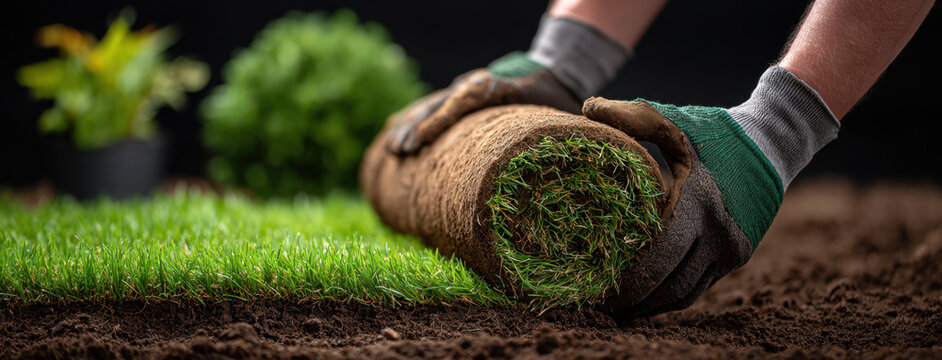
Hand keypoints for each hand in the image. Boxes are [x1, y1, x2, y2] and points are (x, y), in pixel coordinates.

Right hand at [384, 52, 580, 154]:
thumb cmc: (554, 97)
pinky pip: (429, 107)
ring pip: (429, 104)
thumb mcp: (557, 113)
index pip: (464, 100)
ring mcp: (464, 88)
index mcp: (498, 86)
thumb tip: (549, 163)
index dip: (440, 119)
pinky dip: (411, 121)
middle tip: (402, 151)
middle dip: (417, 126)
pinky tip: (394, 138)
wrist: (550, 70)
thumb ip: (551, 132)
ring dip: (410, 125)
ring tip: (394, 150)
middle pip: (439, 102)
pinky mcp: (459, 96)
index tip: (421, 138)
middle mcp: (475, 84)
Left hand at [582, 97, 781, 317]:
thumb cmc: (713, 131)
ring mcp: (730, 248)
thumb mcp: (673, 120)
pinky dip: (672, 298)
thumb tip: (586, 110)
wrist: (772, 142)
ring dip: (651, 307)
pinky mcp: (736, 255)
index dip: (626, 279)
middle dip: (632, 301)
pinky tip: (647, 301)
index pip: (657, 256)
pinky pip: (700, 286)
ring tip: (618, 312)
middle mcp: (718, 233)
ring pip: (685, 293)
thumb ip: (630, 116)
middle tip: (599, 306)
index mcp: (698, 202)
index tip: (596, 287)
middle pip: (668, 284)